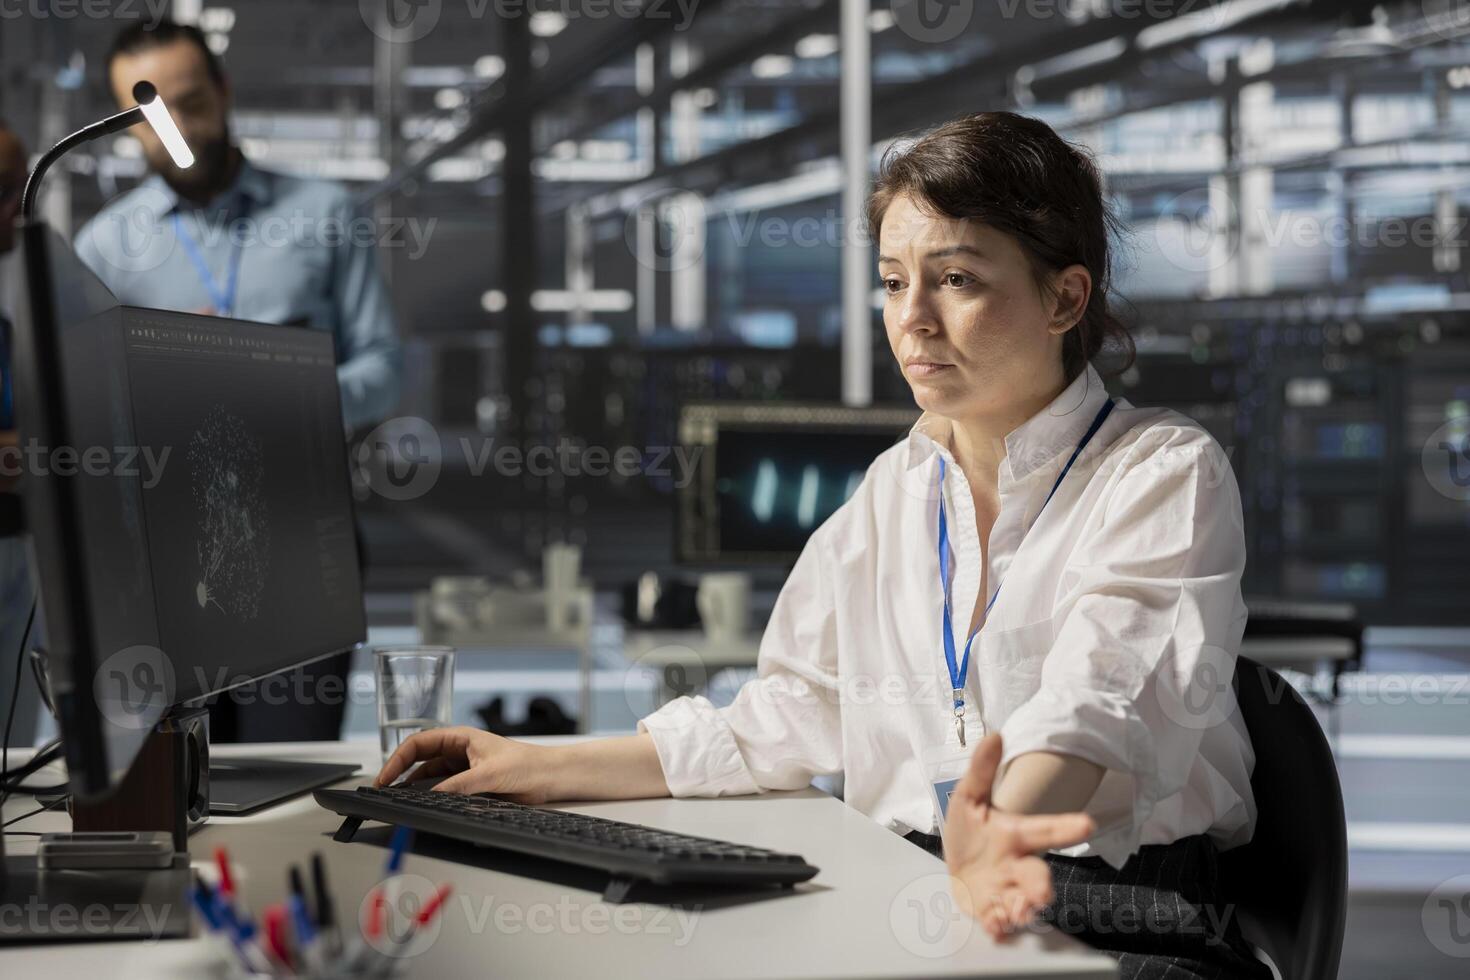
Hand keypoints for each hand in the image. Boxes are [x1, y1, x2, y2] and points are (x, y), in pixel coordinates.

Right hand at [374, 726, 553, 802]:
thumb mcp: (490, 774)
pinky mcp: (470, 782)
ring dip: (414, 786)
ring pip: (429, 775)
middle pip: (419, 758)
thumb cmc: (527, 764)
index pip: (419, 743)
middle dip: (399, 771)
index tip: (385, 776)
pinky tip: (423, 804)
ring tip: (398, 799)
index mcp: (461, 737)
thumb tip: (434, 796)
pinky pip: (443, 788)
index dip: (398, 758)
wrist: (550, 777)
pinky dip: (431, 795)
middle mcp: (459, 750)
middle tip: (383, 789)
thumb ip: (461, 785)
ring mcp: (463, 766)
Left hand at [942, 734, 1094, 940]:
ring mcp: (1005, 890)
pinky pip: (998, 919)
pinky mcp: (990, 909)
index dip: (1067, 827)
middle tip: (1044, 893)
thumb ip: (982, 770)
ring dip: (1022, 909)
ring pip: (1021, 902)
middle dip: (1041, 885)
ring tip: (1018, 912)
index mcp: (1016, 835)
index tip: (1087, 824)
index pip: (1046, 830)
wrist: (955, 864)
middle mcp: (1016, 865)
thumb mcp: (969, 797)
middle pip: (1036, 876)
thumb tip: (994, 735)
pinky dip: (998, 924)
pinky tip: (995, 924)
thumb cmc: (971, 830)